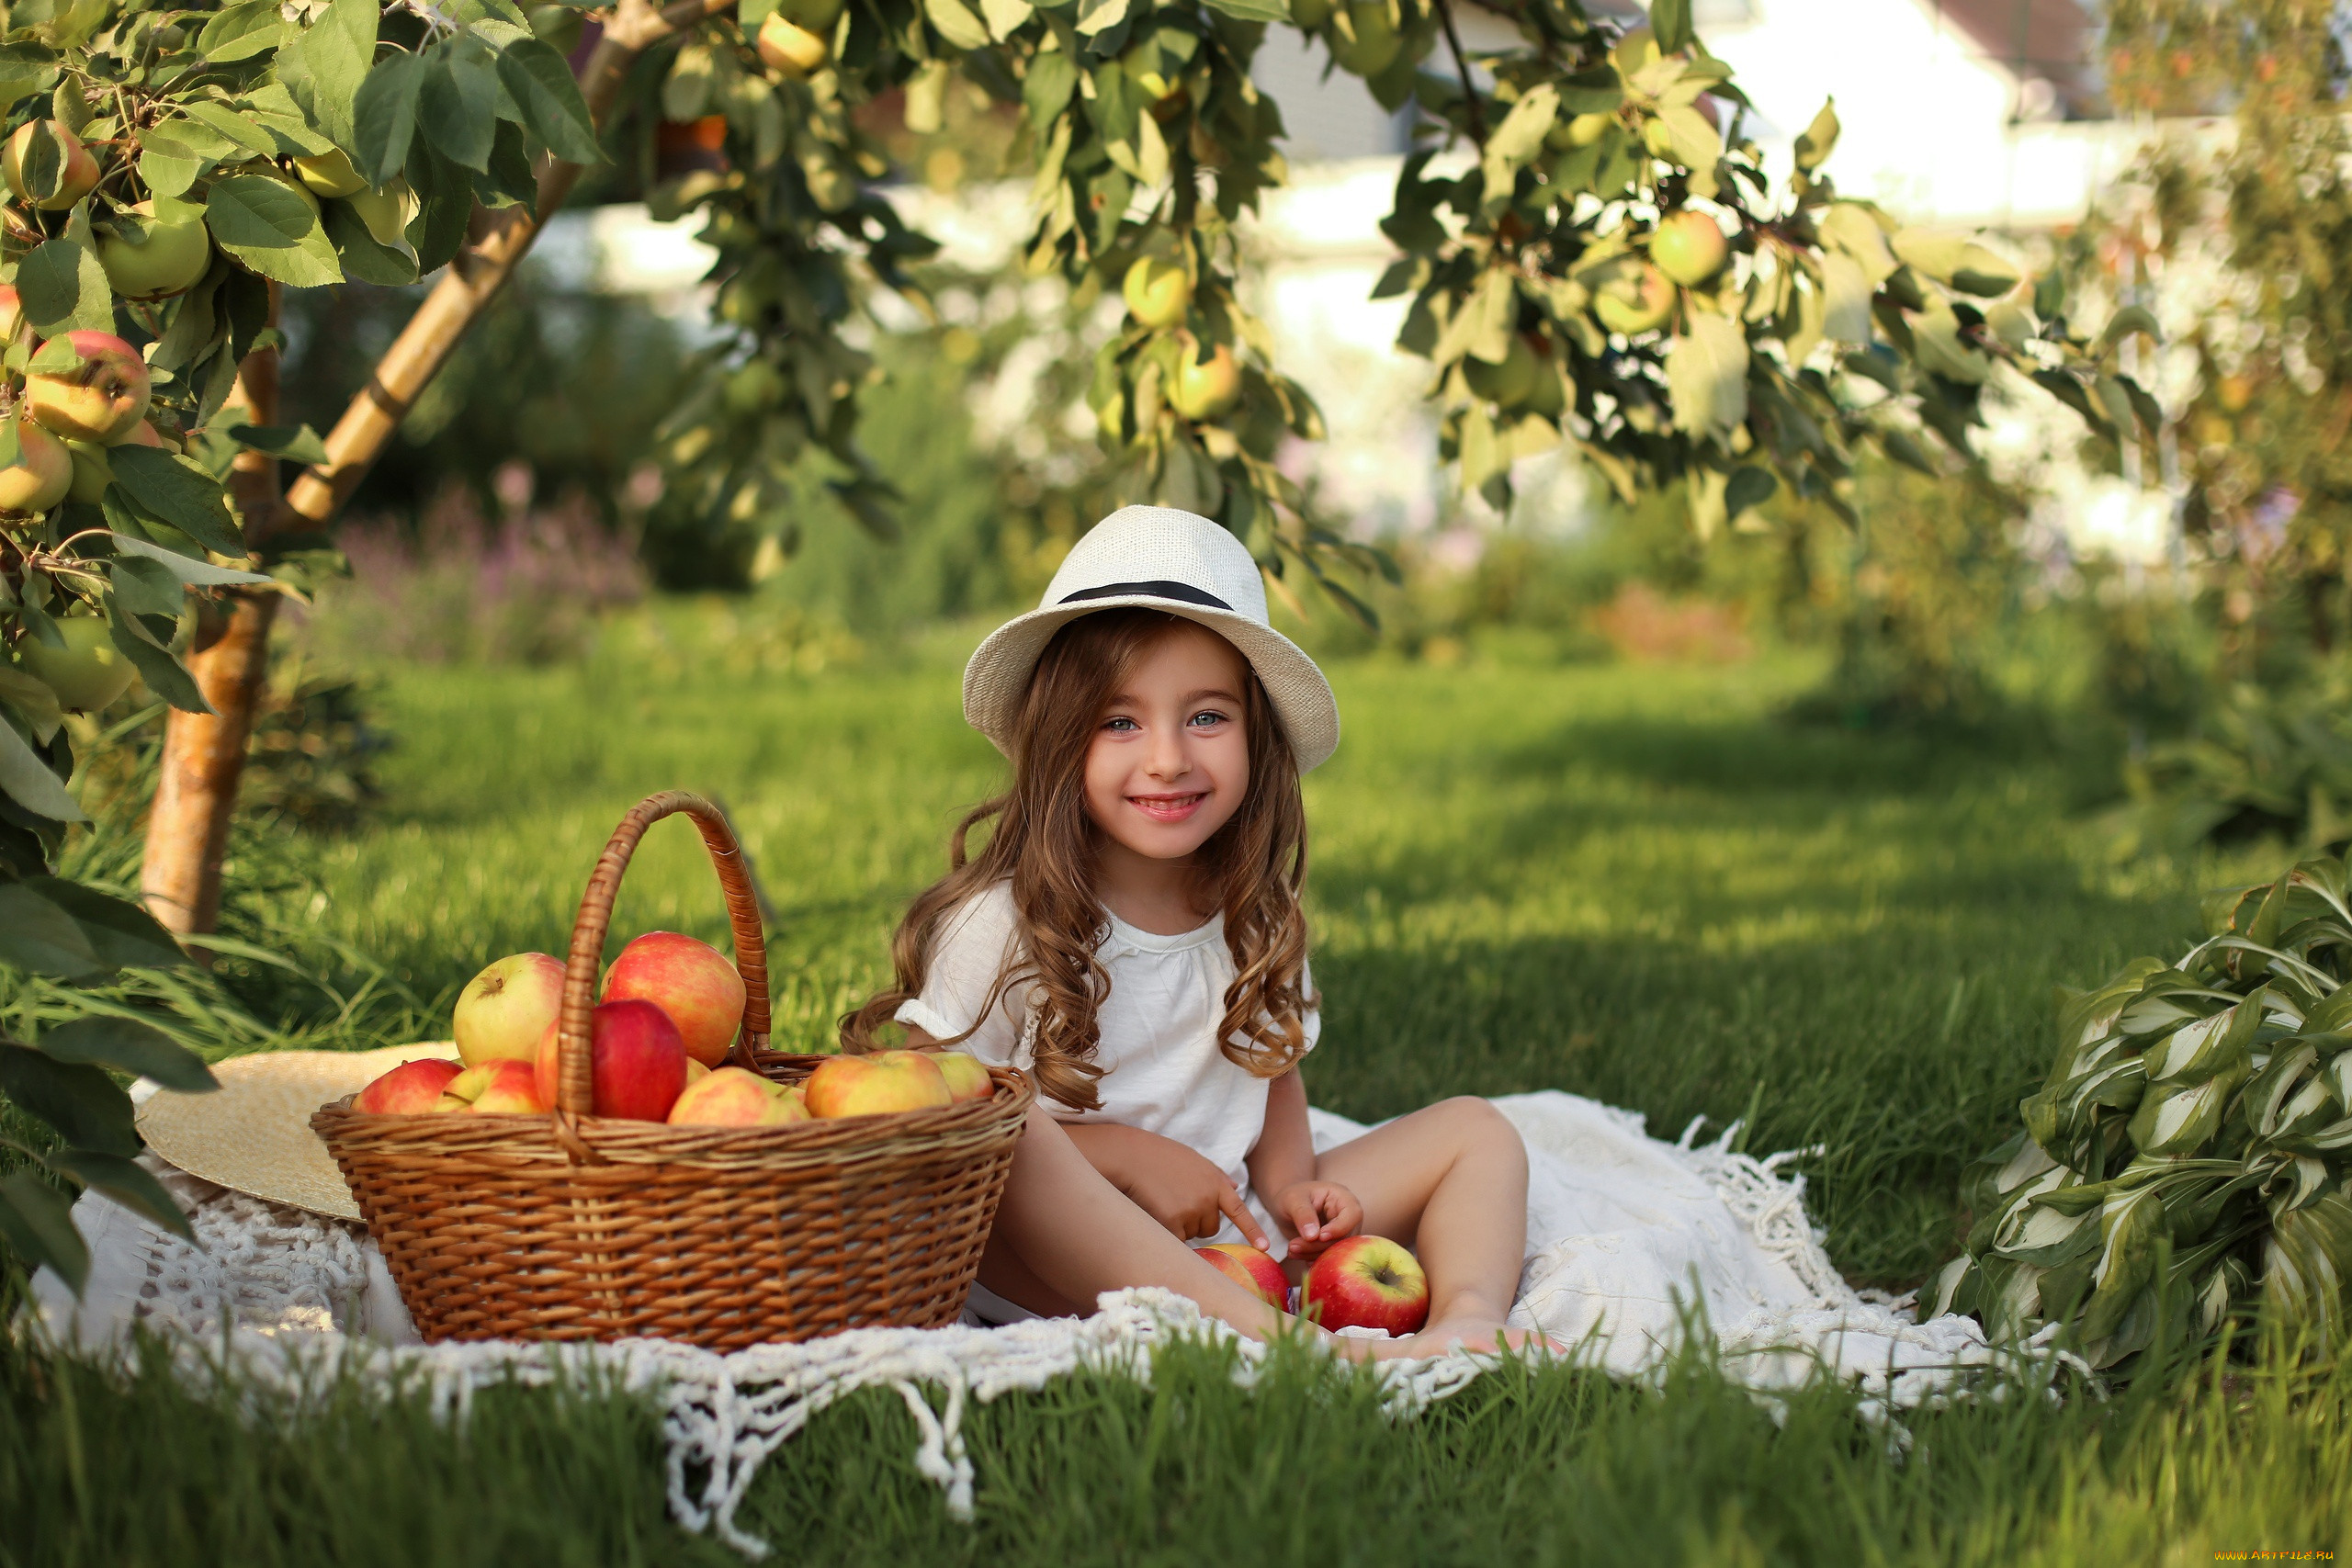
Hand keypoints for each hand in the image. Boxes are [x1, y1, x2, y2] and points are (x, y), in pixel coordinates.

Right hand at [1066, 1123, 1269, 1247]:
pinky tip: (1156, 1211)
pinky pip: (1176, 1240)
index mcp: (1216, 1182)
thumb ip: (1216, 1175)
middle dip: (1196, 1221)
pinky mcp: (1174, 1222)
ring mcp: (1192, 1211)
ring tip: (1163, 1200)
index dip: (1252, 1230)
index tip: (1266, 1248)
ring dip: (1179, 1225)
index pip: (1239, 1210)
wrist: (1133, 1155)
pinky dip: (1167, 1232)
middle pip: (1210, 1227)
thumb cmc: (1159, 1155)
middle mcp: (1208, 1199)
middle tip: (1175, 1200)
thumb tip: (1235, 1185)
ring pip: (1190, 1234)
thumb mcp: (1194, 1159)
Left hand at [1269, 1180, 1360, 1259]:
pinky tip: (1297, 1255)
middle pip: (1345, 1237)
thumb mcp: (1292, 1200)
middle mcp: (1348, 1217)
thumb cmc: (1292, 1197)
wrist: (1287, 1208)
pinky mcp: (1335, 1246)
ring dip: (1314, 1254)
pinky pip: (1330, 1258)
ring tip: (1291, 1250)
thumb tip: (1313, 1236)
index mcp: (1343, 1198)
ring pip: (1337, 1250)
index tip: (1320, 1236)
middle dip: (1319, 1245)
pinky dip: (1313, 1259)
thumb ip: (1303, 1214)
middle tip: (1293, 1246)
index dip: (1339, 1228)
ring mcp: (1344, 1233)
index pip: (1353, 1215)